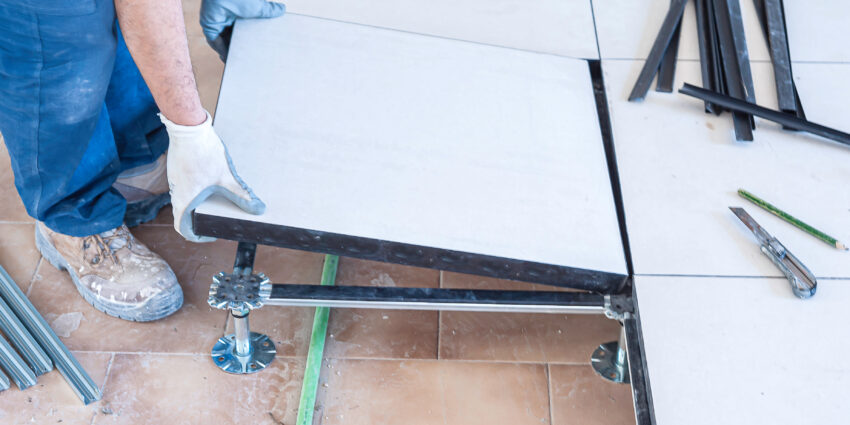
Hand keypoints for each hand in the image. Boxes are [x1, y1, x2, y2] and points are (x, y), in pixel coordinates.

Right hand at [159, 111, 264, 241]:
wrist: (188, 126)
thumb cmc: (204, 153)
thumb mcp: (227, 178)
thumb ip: (242, 195)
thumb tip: (259, 209)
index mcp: (184, 200)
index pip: (182, 228)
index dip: (196, 236)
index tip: (211, 233)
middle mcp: (175, 192)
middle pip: (184, 215)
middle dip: (201, 219)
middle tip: (218, 217)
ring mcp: (174, 180)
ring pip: (184, 199)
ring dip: (198, 204)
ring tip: (218, 200)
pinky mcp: (177, 169)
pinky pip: (184, 186)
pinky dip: (196, 191)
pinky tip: (211, 183)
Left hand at [200, 0, 285, 60]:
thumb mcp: (258, 6)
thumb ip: (269, 10)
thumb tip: (281, 9)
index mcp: (237, 13)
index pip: (242, 30)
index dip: (247, 40)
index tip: (254, 49)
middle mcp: (225, 17)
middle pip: (232, 37)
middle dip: (238, 48)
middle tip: (246, 59)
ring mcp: (217, 22)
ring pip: (223, 41)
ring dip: (229, 51)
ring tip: (238, 62)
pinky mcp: (209, 26)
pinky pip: (215, 42)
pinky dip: (221, 50)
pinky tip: (228, 58)